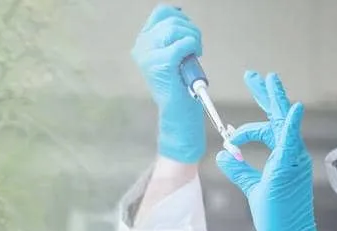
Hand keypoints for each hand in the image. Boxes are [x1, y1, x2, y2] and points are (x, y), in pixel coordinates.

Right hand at [132, 4, 206, 163]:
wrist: (177, 112)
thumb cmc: (179, 84)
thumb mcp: (172, 53)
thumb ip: (171, 34)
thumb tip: (179, 13)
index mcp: (143, 43)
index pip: (161, 12)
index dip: (179, 17)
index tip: (187, 32)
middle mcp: (141, 47)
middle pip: (171, 19)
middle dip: (190, 30)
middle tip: (194, 48)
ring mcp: (148, 55)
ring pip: (176, 28)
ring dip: (193, 39)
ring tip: (193, 55)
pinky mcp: (161, 63)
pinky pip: (184, 42)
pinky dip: (193, 48)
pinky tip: (192, 59)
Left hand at [217, 71, 335, 230]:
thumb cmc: (275, 218)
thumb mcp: (253, 187)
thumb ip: (239, 169)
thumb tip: (223, 153)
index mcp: (285, 158)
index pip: (269, 130)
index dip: (247, 128)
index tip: (230, 135)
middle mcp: (293, 155)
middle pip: (279, 117)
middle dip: (267, 95)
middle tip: (255, 76)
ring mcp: (294, 160)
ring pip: (283, 123)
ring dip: (274, 99)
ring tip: (266, 78)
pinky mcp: (289, 170)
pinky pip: (290, 142)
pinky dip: (290, 125)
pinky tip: (291, 108)